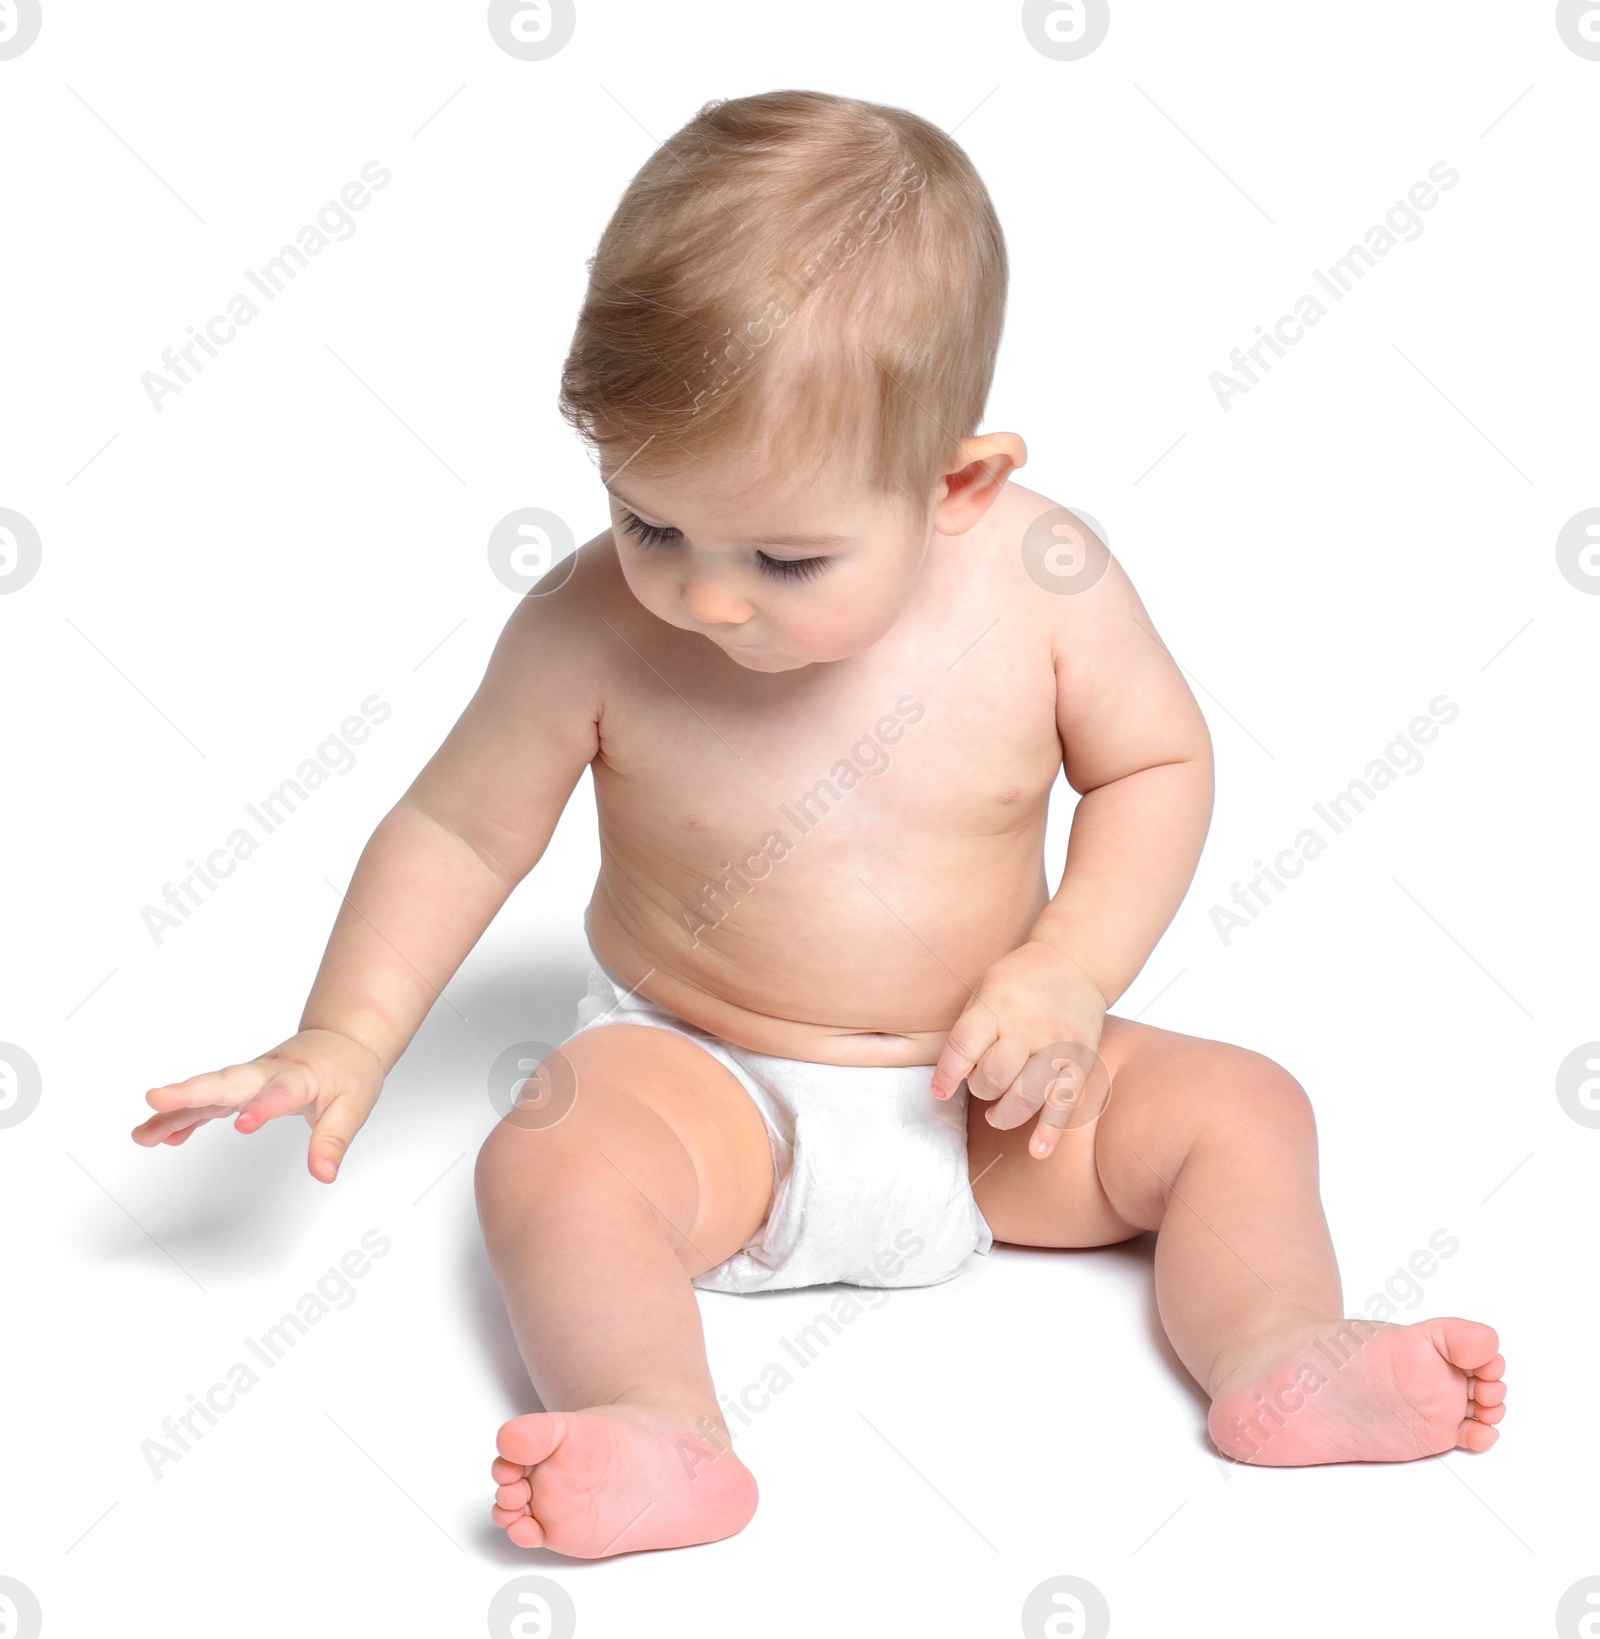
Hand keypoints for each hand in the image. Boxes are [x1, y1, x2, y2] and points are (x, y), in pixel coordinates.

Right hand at [131, 1028, 384, 1183]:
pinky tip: (160, 1137)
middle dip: (191, 1092)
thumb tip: (324, 1174)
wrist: (342, 1039)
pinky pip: (208, 1103)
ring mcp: (249, 1080)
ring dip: (174, 1112)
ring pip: (208, 1093)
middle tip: (156, 1100)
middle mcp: (267, 1074)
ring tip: (142, 1134)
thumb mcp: (354, 1106)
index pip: (279, 1093)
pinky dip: (184, 1119)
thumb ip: (333, 1140)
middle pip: (227, 1082)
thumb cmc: (348, 1070)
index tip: (243, 1125)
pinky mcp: (240, 1088)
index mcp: (299, 1077)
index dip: (262, 1108)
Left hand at [931, 940, 1108, 1159]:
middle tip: (983, 1083)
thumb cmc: (1020, 980)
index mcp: (998, 1004)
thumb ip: (970, 1029)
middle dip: (980, 1089)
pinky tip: (1037, 1150)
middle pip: (994, 1077)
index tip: (940, 1091)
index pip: (963, 1048)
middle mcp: (1028, 1025)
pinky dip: (1050, 1132)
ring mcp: (1057, 1045)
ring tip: (996, 1114)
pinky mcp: (1080, 1061)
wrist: (1075, 962)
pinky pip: (1064, 1103)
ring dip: (1004, 1115)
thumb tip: (954, 1077)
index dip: (946, 1075)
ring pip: (1024, 1097)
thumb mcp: (984, 988)